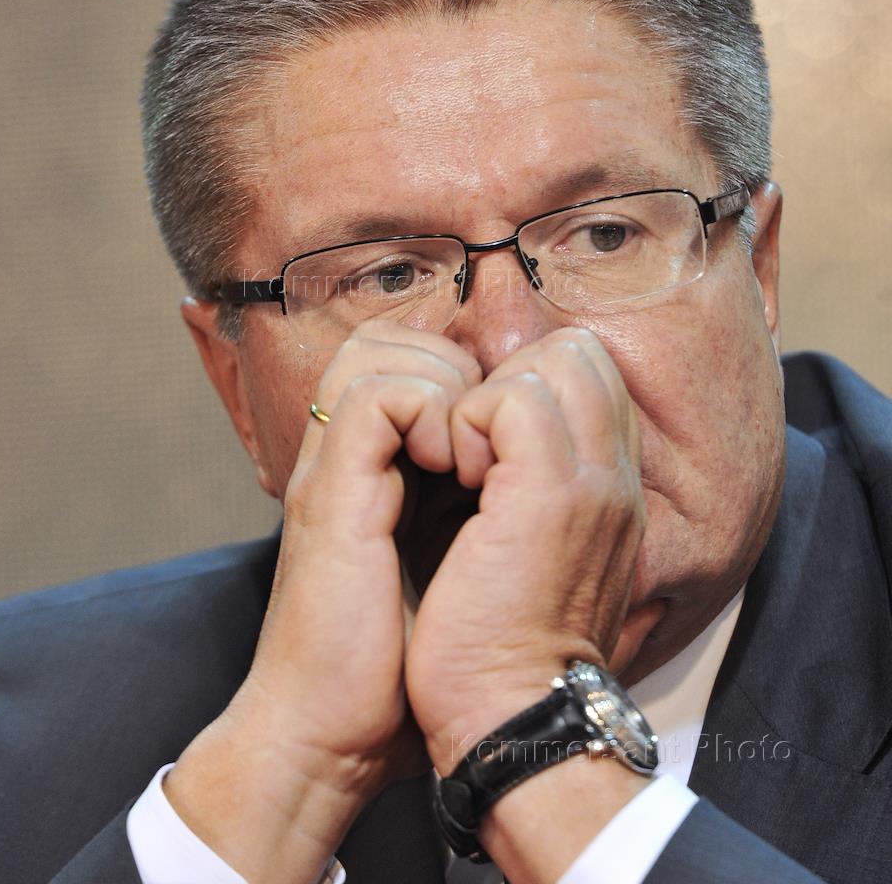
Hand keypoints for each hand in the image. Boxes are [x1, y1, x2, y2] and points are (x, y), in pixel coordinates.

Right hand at [164, 318, 480, 881]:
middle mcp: (350, 455)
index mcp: (378, 465)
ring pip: (380, 349)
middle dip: (459, 370)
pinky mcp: (328, 491)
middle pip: (392, 338)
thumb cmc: (401, 667)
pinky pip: (373, 397)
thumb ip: (471, 504)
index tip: (508, 438)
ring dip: (445, 389)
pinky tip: (451, 472)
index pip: (414, 357)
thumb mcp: (452, 563)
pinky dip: (425, 416)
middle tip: (490, 441)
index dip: (470, 375)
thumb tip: (530, 468)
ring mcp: (333, 467)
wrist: (331, 737)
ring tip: (469, 459)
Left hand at [404, 327, 646, 770]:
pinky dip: (468, 419)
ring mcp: (591, 479)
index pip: (589, 375)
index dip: (527, 384)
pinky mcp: (550, 491)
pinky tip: (455, 478)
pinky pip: (511, 397)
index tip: (482, 442)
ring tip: (464, 465)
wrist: (507, 719)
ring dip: (491, 396)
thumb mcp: (532, 551)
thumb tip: (493, 440)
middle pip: (579, 352)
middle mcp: (615, 475)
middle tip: (472, 444)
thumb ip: (533, 487)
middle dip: (512, 377)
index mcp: (611, 488)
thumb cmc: (497, 643)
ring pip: (554, 358)